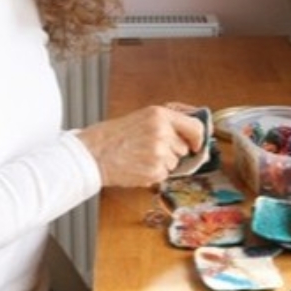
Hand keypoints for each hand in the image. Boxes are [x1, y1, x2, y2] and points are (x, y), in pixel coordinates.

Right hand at [77, 105, 206, 187]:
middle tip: (148, 149)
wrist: (92, 154)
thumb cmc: (111, 136)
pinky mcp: (155, 171)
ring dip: (161, 164)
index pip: (196, 127)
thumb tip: (191, 132)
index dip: (198, 139)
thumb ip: (166, 122)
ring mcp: (159, 153)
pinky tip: (137, 166)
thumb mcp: (141, 117)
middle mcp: (162, 132)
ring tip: (139, 157)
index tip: (195, 145)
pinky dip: (153, 174)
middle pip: (183, 148)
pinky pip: (164, 175)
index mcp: (159, 115)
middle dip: (171, 152)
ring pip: (174, 163)